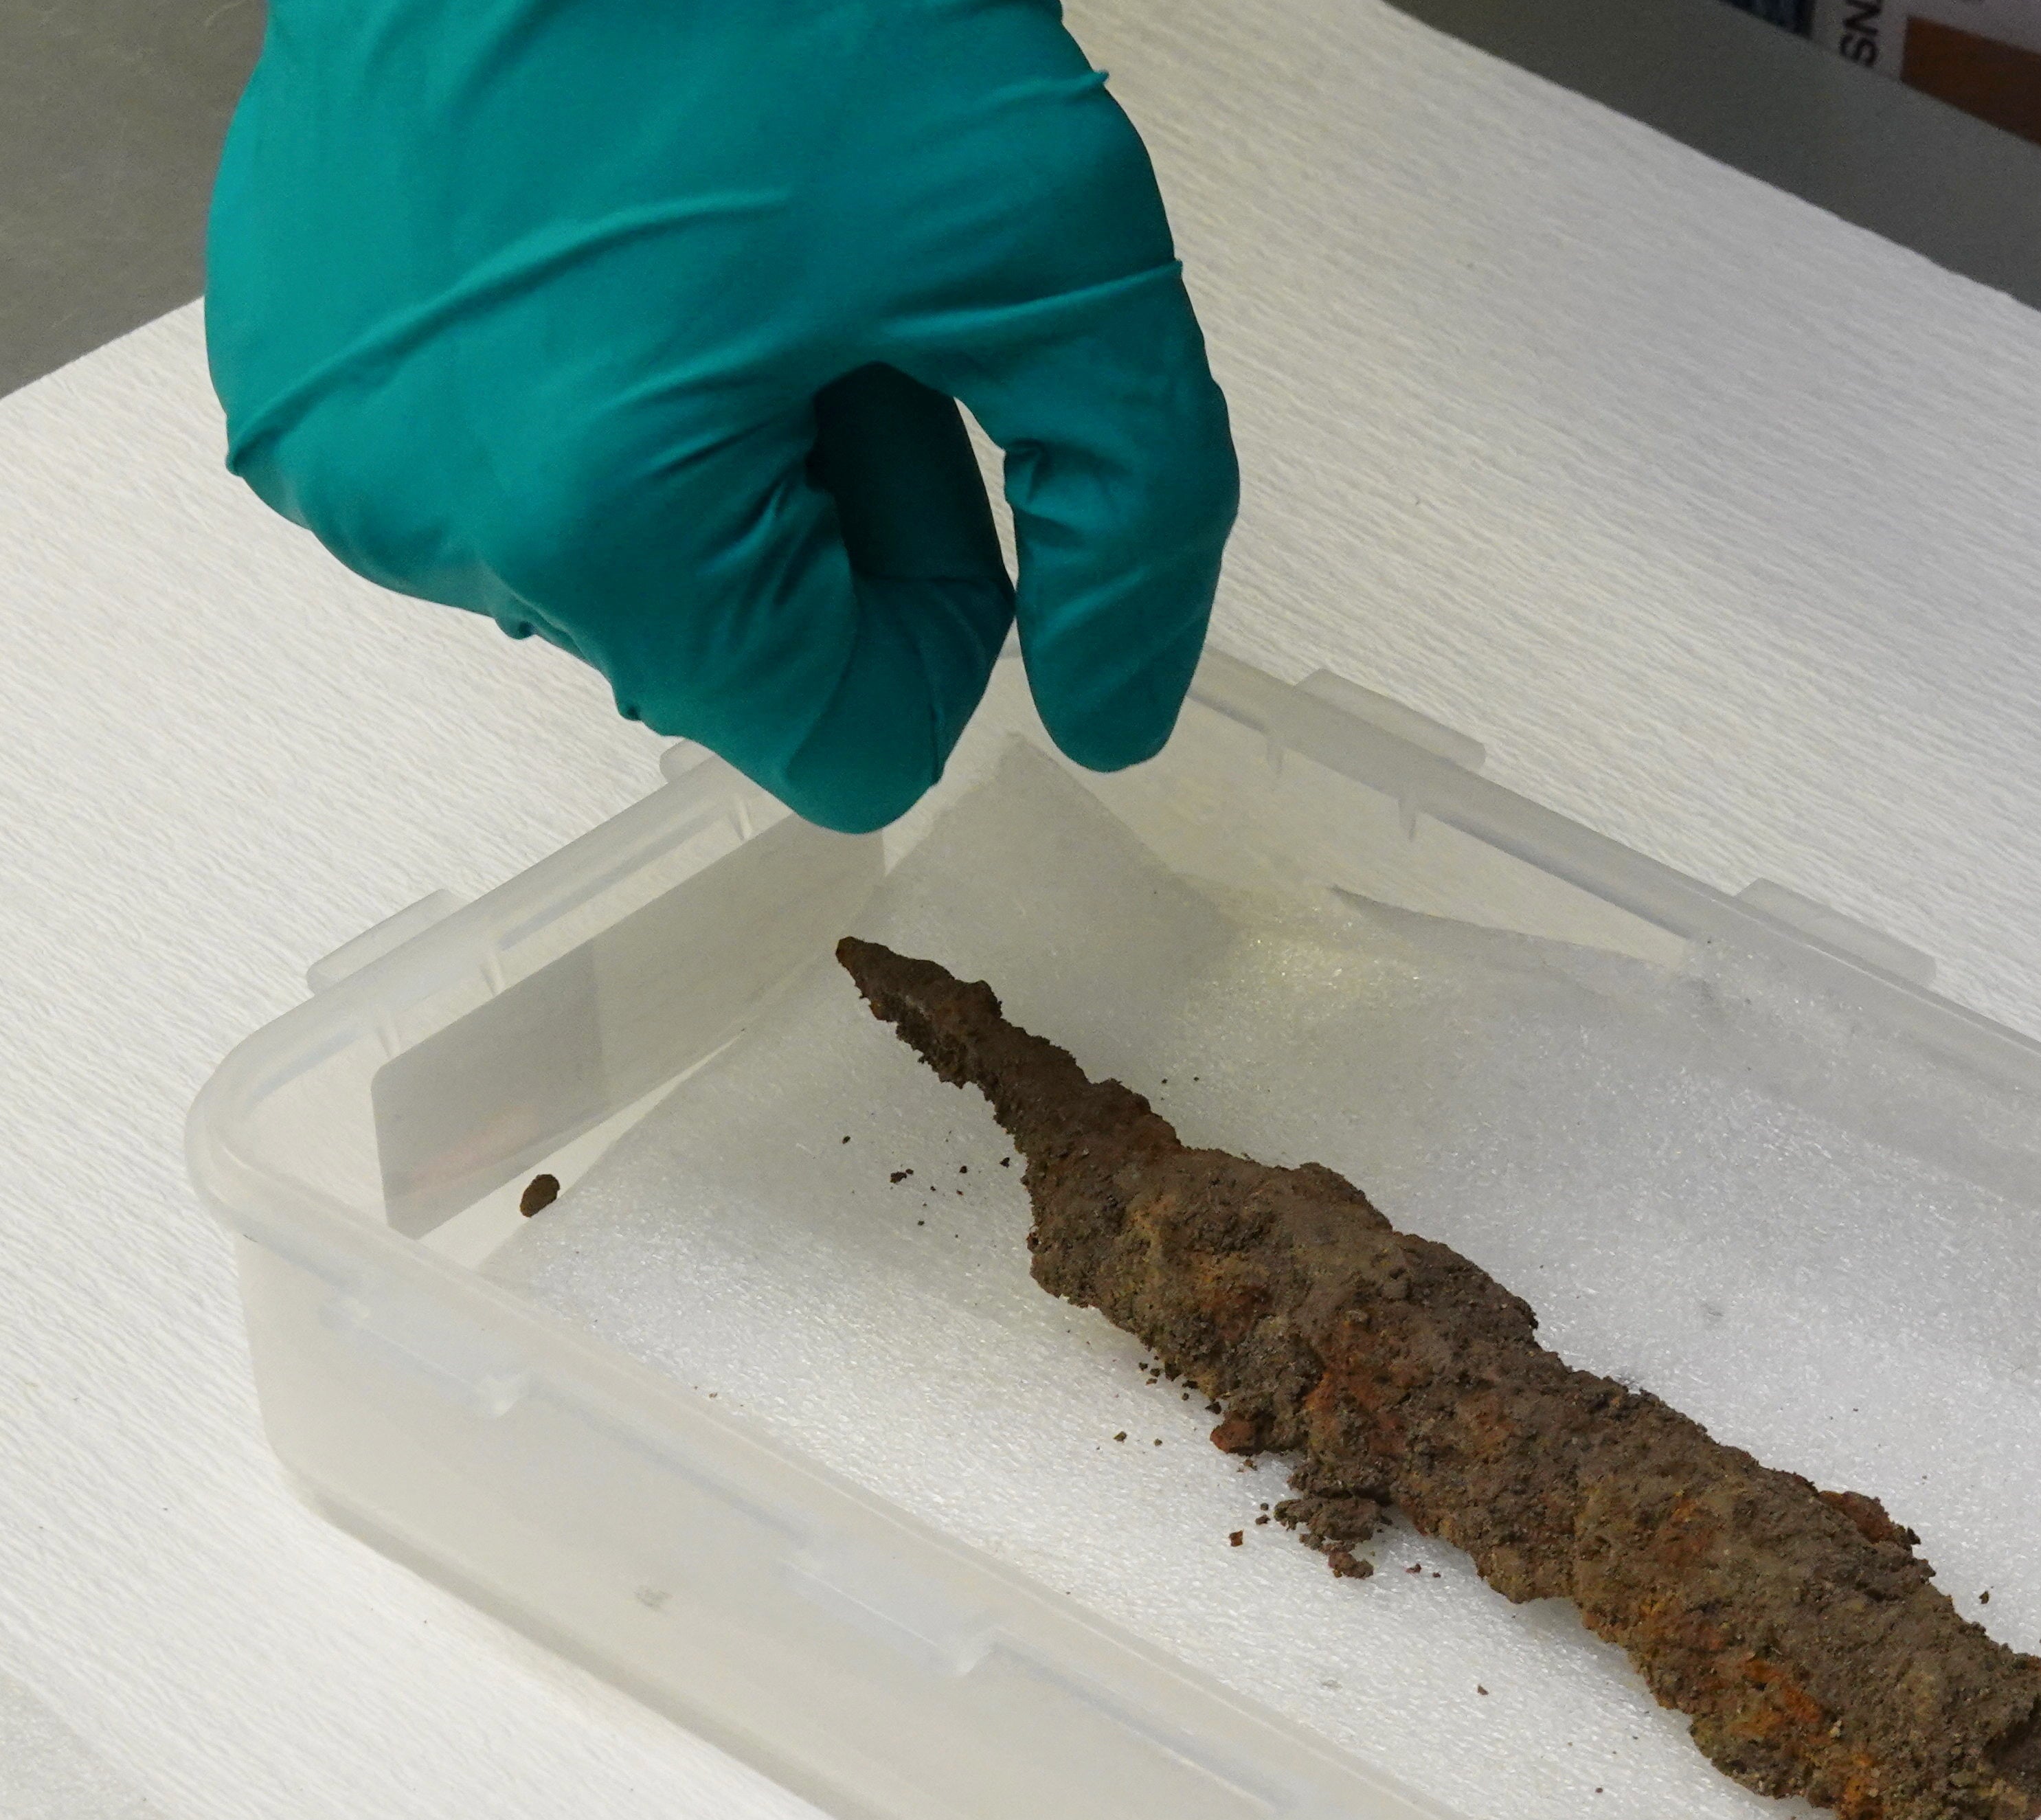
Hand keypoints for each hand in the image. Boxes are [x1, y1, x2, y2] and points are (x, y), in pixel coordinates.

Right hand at [207, 0, 1237, 832]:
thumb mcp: (1048, 244)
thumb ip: (1130, 515)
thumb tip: (1118, 719)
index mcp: (587, 519)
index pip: (849, 740)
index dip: (944, 605)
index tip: (941, 426)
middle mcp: (417, 508)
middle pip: (732, 651)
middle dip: (832, 506)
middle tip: (856, 309)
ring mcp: (331, 428)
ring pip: (622, 559)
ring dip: (726, 445)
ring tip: (746, 256)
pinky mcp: (292, 349)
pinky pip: (505, 461)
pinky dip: (606, 388)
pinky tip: (644, 241)